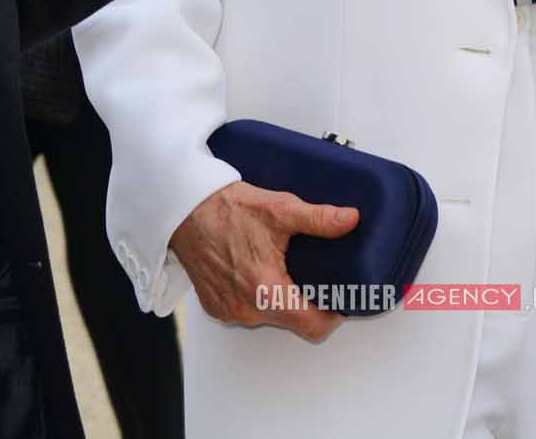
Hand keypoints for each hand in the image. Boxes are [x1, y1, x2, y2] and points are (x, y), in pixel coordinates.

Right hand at [169, 181, 358, 342]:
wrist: (185, 210)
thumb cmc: (226, 209)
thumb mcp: (280, 210)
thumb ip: (319, 219)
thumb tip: (350, 220)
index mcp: (265, 289)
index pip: (312, 326)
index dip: (332, 316)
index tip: (339, 301)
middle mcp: (245, 309)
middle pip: (292, 320)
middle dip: (307, 302)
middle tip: (314, 275)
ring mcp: (229, 311)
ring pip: (269, 316)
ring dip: (280, 298)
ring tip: (285, 269)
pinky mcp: (216, 307)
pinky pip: (247, 311)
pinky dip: (257, 297)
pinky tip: (257, 271)